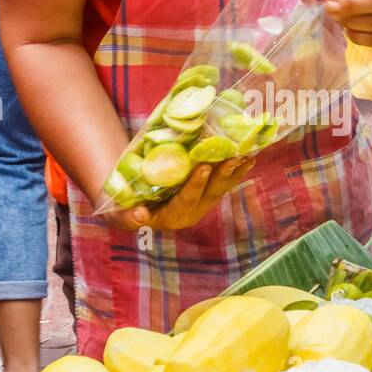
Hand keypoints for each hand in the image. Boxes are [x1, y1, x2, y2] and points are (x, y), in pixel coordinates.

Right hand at [100, 158, 254, 231]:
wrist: (134, 210)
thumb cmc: (124, 209)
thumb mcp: (121, 214)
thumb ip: (128, 216)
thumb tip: (139, 216)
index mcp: (172, 217)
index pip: (186, 200)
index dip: (195, 184)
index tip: (203, 167)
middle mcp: (191, 213)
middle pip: (210, 193)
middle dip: (223, 175)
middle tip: (234, 156)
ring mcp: (202, 205)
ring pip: (221, 188)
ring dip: (235, 172)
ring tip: (248, 154)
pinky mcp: (207, 196)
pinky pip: (225, 183)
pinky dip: (237, 171)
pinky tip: (250, 156)